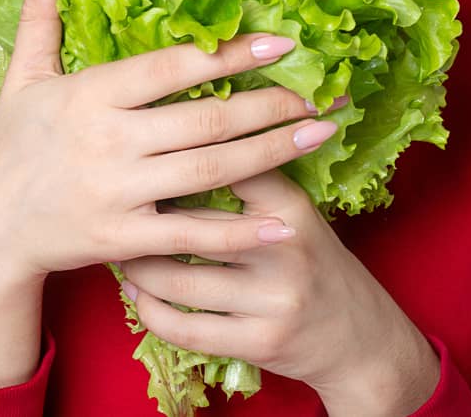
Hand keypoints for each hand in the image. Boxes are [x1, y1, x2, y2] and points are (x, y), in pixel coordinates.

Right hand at [0, 0, 339, 289]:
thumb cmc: (12, 146)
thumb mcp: (24, 75)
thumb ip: (40, 11)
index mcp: (90, 94)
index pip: (171, 67)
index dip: (229, 53)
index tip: (281, 42)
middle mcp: (108, 140)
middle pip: (206, 120)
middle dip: (270, 105)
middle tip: (321, 94)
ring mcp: (118, 192)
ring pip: (210, 172)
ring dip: (272, 153)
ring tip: (320, 136)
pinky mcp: (124, 239)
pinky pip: (192, 234)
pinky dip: (241, 230)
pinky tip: (286, 222)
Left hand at [115, 168, 441, 415]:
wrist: (358, 336)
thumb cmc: (308, 260)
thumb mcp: (291, 210)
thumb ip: (247, 175)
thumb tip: (175, 130)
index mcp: (287, 203)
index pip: (223, 165)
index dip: (173, 160)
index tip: (134, 155)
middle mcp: (282, 246)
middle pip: (190, 225)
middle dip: (144, 219)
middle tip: (112, 207)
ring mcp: (273, 298)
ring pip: (179, 281)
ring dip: (137, 269)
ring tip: (119, 252)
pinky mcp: (261, 341)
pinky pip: (186, 329)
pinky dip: (151, 312)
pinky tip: (136, 295)